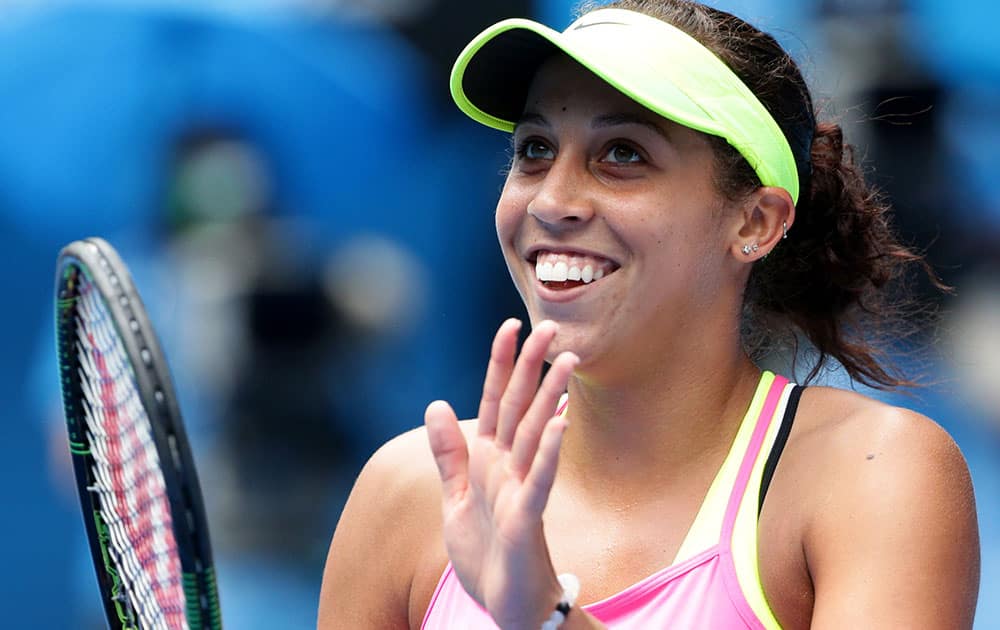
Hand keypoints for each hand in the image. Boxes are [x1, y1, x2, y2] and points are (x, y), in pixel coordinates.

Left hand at [425, 319, 578, 628]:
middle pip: (520, 407)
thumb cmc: (487, 553)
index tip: (510, 326)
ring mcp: (520, 490)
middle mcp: (508, 467)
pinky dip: (549, 452)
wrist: (506, 605)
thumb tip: (435, 404)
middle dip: (532, 367)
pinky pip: (540, 480)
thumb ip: (449, 454)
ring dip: (549, 397)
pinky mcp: (528, 518)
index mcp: (489, 459)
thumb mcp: (456, 500)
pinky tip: (560, 424)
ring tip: (566, 361)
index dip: (500, 364)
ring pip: (536, 435)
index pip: (495, 401)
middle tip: (552, 328)